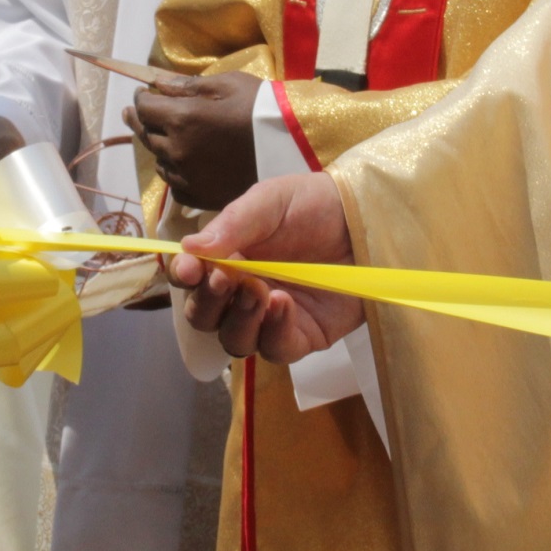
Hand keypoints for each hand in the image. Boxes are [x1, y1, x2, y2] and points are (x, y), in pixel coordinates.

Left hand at [127, 70, 262, 209]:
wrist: (293, 143)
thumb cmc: (260, 106)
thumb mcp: (226, 83)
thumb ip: (187, 85)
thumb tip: (158, 85)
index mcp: (182, 119)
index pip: (145, 108)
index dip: (140, 98)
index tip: (141, 93)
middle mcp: (178, 150)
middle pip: (146, 135)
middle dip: (139, 120)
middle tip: (134, 113)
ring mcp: (189, 176)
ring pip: (159, 162)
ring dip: (157, 147)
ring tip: (162, 138)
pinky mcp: (203, 196)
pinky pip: (176, 186)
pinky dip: (174, 173)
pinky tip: (180, 164)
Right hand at [169, 172, 362, 361]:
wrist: (365, 219)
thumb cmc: (314, 205)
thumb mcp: (270, 202)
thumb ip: (232, 225)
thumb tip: (188, 248)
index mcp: (227, 259)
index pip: (192, 279)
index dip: (184, 278)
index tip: (189, 269)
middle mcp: (242, 292)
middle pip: (205, 317)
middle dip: (208, 302)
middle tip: (223, 280)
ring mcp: (271, 318)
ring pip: (235, 340)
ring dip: (239, 318)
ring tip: (258, 290)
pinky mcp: (303, 336)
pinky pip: (276, 349)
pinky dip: (273, 331)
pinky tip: (282, 304)